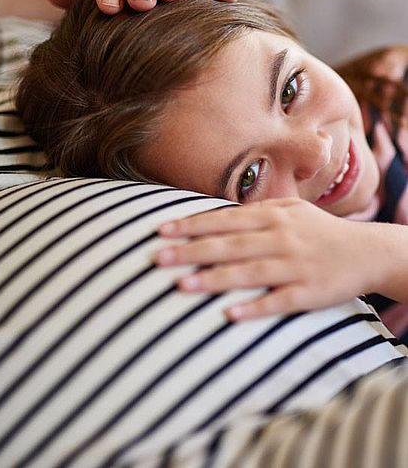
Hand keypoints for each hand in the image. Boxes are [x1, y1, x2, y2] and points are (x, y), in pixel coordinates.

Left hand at [154, 198, 380, 320]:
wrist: (367, 251)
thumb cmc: (318, 230)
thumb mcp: (290, 209)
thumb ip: (254, 211)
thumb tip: (214, 214)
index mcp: (273, 217)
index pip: (224, 220)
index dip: (192, 225)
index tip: (162, 230)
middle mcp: (280, 238)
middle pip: (229, 245)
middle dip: (191, 251)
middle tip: (157, 258)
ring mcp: (294, 265)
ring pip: (248, 272)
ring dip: (213, 279)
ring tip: (180, 286)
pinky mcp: (308, 292)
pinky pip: (277, 301)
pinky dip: (254, 307)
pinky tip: (229, 315)